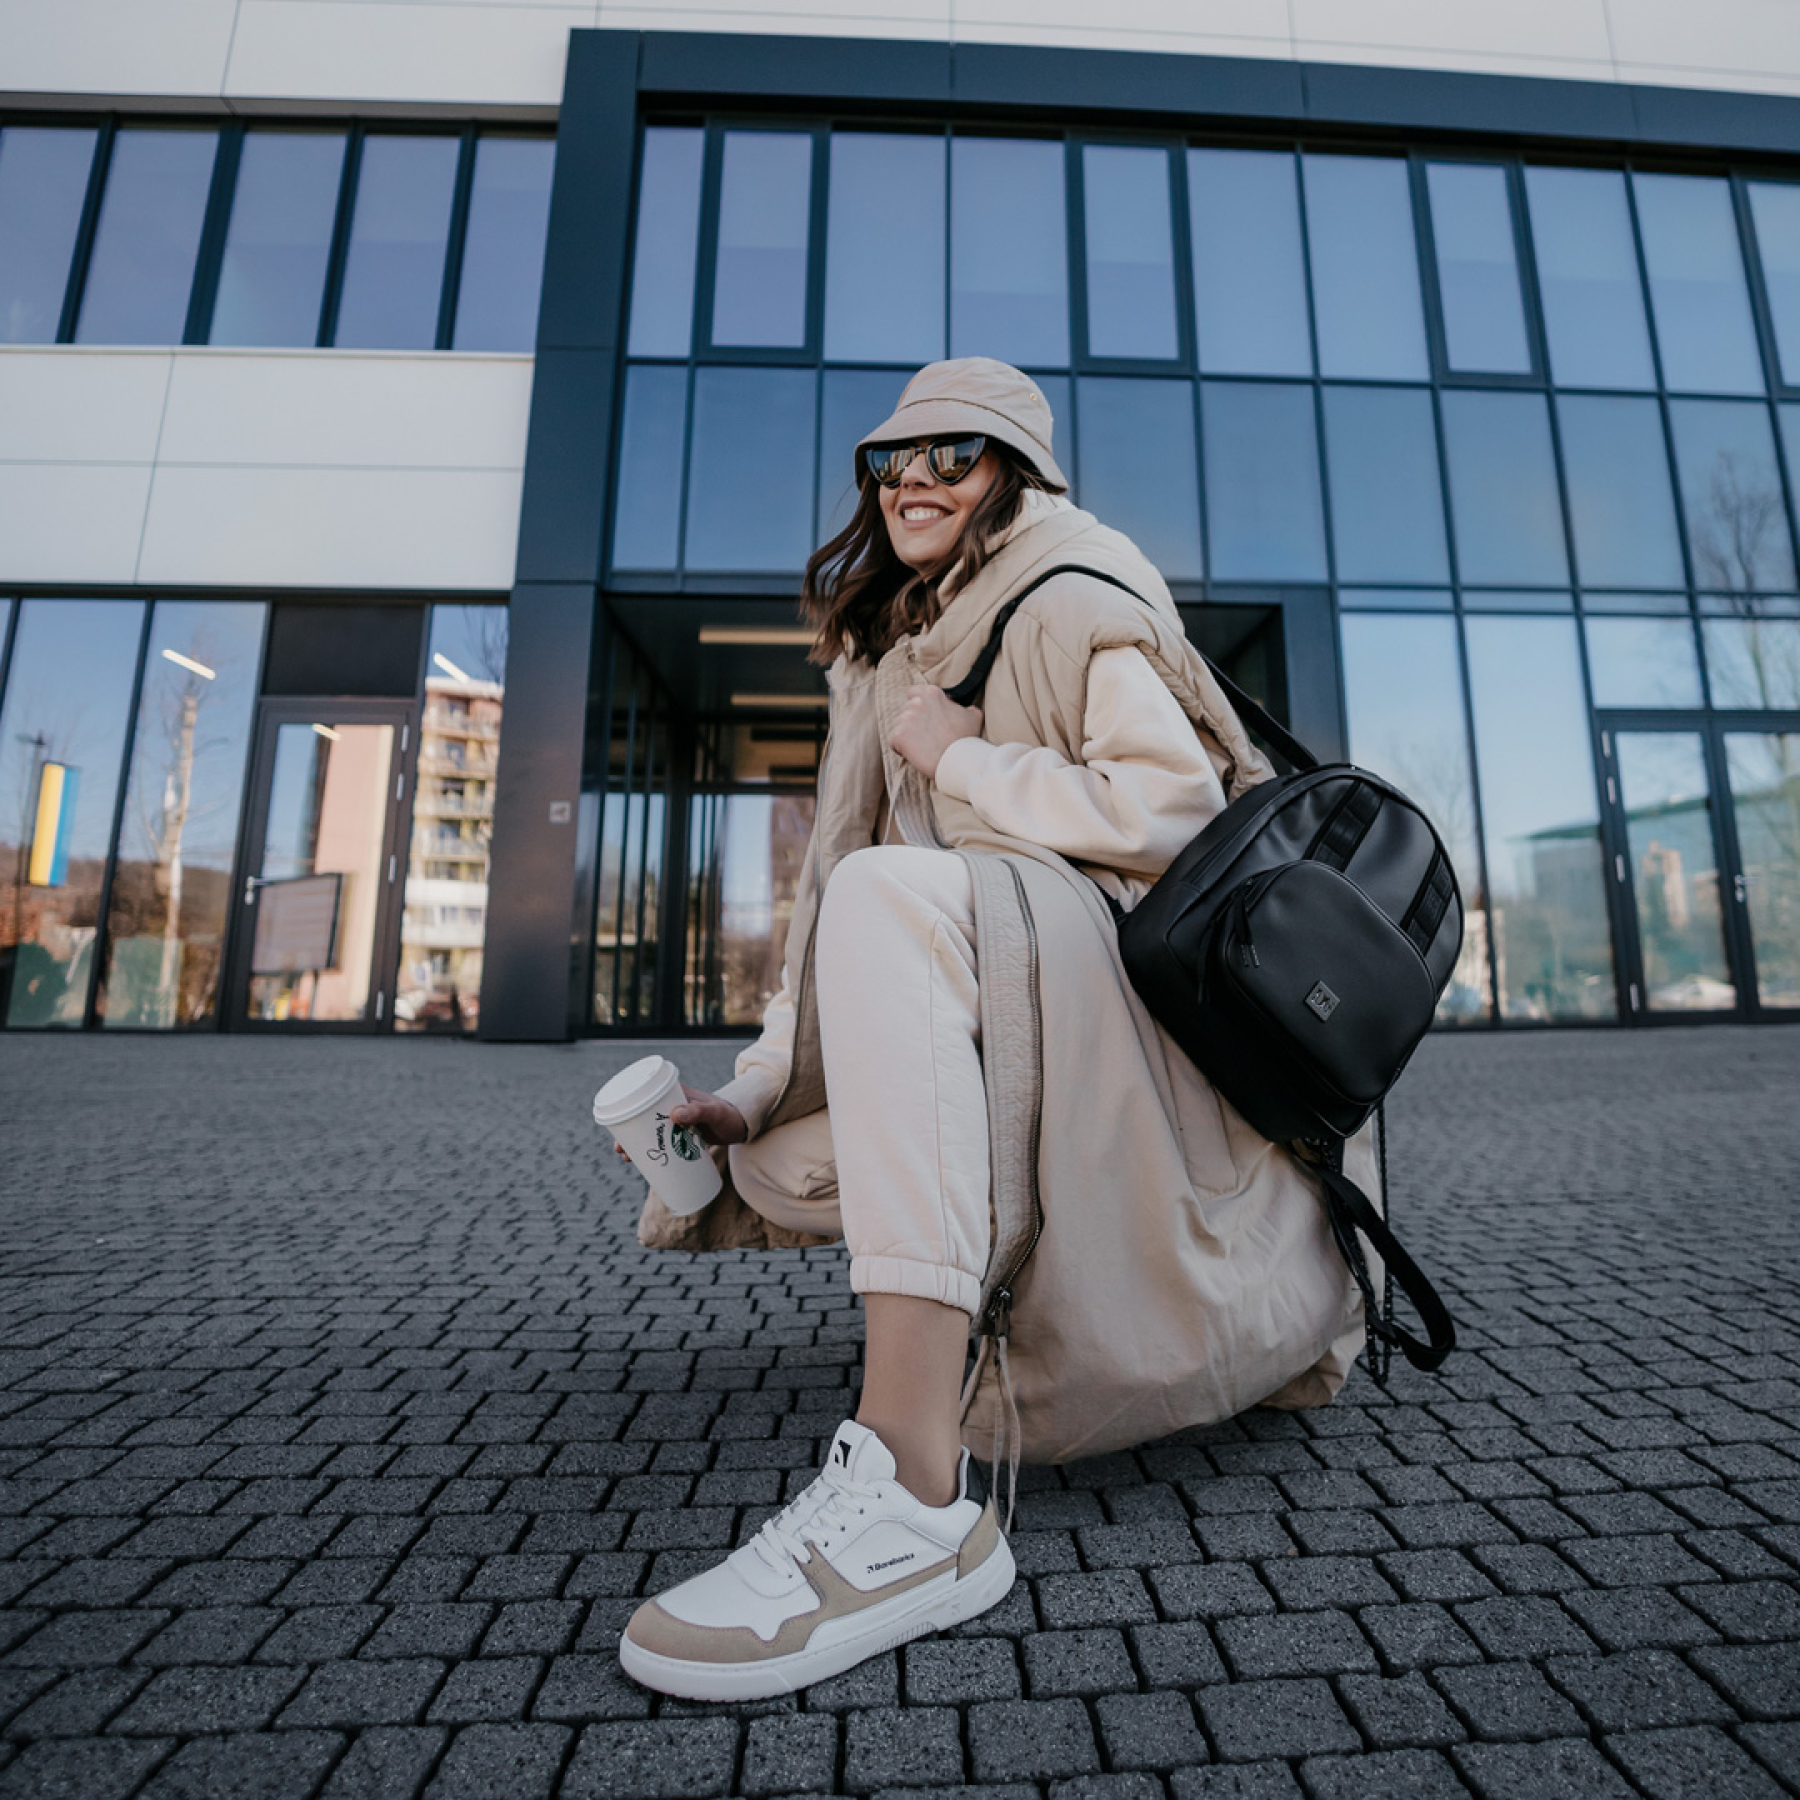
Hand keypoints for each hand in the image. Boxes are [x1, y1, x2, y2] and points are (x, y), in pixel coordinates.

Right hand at [612, 1084, 745, 1162]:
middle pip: (644, 1117)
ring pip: (651, 1131)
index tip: (620, 1126)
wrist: (743, 1126)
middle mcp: (673, 1105)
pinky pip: (662, 1141)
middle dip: (630, 1133)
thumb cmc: (729, 1115)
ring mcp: (677, 1121)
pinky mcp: (682, 1134)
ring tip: (628, 1158)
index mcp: (677, 1093)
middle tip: (621, 1150)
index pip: (646, 1095)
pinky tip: (645, 1163)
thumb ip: (698, 1111)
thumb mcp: (714, 1113)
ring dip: (638, 1143)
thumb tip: (674, 1115)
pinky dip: (652, 1150)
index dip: (630, 1108)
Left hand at [889, 684, 983, 781]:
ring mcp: (905, 719)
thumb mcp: (973, 716)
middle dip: (914, 721)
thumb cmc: (966, 739)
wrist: (958, 761)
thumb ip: (964, 707)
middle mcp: (916, 703)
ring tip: (922, 746)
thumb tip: (962, 708)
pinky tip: (914, 754)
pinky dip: (900, 748)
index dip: (919, 704)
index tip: (926, 716)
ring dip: (908, 735)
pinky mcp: (898, 736)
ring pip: (899, 725)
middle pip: (906, 710)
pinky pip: (893, 741)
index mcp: (932, 694)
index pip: (914, 691)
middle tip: (927, 735)